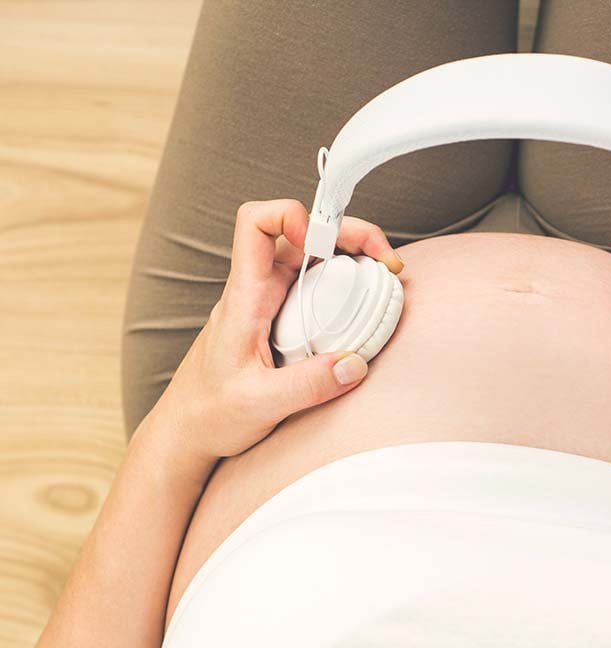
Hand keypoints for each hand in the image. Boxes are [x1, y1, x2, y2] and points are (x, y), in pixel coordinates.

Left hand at [135, 199, 403, 462]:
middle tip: (385, 260)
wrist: (187, 430)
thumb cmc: (210, 413)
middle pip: (300, 234)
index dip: (292, 216)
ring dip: (350, 256)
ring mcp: (270, 302)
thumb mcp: (259, 404)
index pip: (255, 224)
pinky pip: (315, 285)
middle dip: (347, 234)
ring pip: (311, 257)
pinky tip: (365, 301)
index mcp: (245, 297)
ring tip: (385, 274)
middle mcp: (257, 290)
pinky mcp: (281, 318)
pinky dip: (344, 283)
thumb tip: (354, 364)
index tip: (327, 243)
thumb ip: (307, 386)